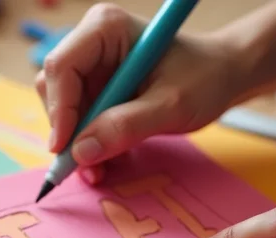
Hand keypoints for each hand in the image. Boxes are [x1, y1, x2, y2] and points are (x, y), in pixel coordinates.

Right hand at [35, 3, 243, 183]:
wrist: (222, 78)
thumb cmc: (204, 78)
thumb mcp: (171, 105)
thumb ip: (126, 127)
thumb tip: (81, 152)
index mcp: (105, 29)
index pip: (61, 67)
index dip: (58, 110)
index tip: (66, 149)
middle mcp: (91, 44)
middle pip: (53, 91)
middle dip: (66, 132)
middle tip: (85, 166)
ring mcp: (91, 69)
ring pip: (61, 112)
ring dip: (76, 146)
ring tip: (100, 171)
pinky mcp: (95, 91)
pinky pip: (76, 123)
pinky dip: (86, 147)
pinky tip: (103, 164)